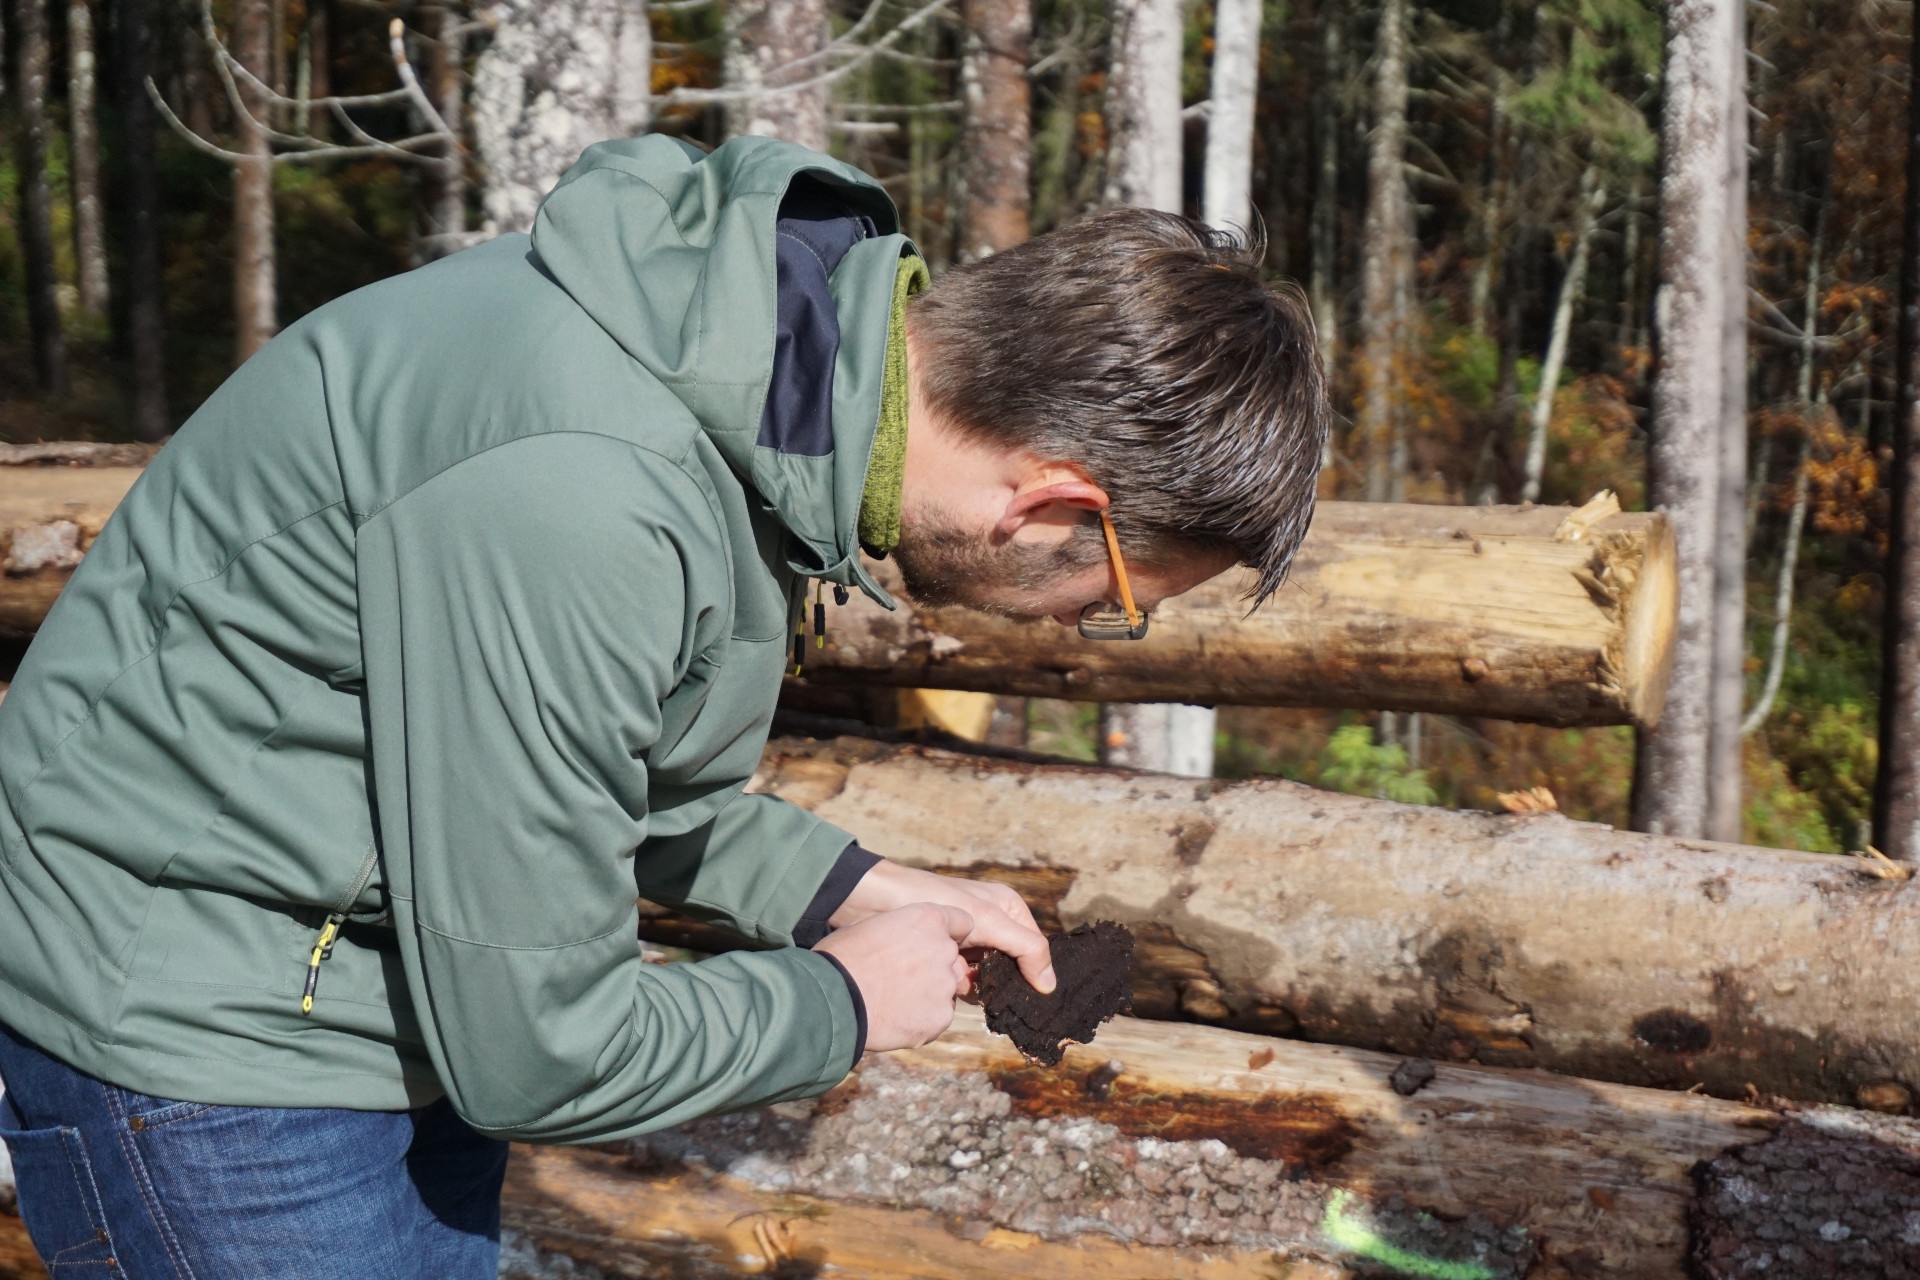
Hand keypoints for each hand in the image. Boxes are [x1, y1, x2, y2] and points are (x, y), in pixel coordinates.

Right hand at [814, 903, 971, 1050]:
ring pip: (945, 990)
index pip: (962, 922)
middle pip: (952, 959)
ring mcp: (945, 985)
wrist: (834, 998)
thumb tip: (895, 938)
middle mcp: (944, 949)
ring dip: (927, 995)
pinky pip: (937, 1018)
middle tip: (901, 979)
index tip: (932, 944)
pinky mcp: (941, 1017)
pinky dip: (921, 1020)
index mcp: (928, 920)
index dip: (948, 934)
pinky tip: (894, 1019)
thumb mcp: (868, 926)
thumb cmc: (841, 957)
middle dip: (934, 968)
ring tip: (892, 1001)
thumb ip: (898, 930)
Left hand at [829, 860, 1056, 994]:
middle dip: (1000, 981)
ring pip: (987, 977)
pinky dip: (959, 986)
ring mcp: (969, 941)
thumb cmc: (934, 898)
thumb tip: (1050, 985)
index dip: (1033, 972)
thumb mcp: (987, 920)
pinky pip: (965, 980)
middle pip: (1011, 966)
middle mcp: (992, 924)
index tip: (1030, 998)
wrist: (877, 898)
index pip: (1034, 949)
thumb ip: (1024, 948)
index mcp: (1008, 909)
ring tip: (963, 980)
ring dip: (977, 985)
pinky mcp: (948, 955)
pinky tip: (951, 985)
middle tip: (989, 990)